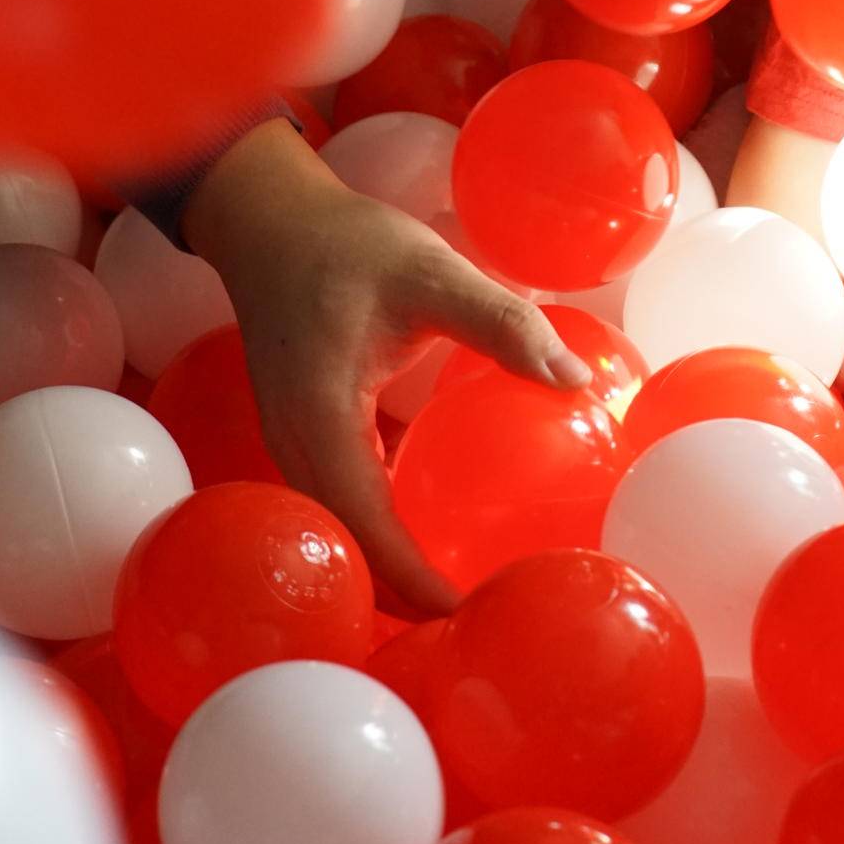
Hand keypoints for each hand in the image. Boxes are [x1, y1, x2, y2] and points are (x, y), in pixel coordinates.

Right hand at [185, 125, 593, 614]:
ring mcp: (295, 449)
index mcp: (320, 426)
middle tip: (491, 623)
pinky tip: (442, 535)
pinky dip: (389, 534)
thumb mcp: (431, 273)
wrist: (268, 219)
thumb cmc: (347, 243)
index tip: (480, 618)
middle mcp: (297, 452)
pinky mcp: (307, 437)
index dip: (422, 588)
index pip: (373, 535)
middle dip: (413, 603)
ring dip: (399, 574)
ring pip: (347, 537)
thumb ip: (502, 323)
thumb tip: (575, 379)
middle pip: (354, 555)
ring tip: (472, 597)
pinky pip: (348, 506)